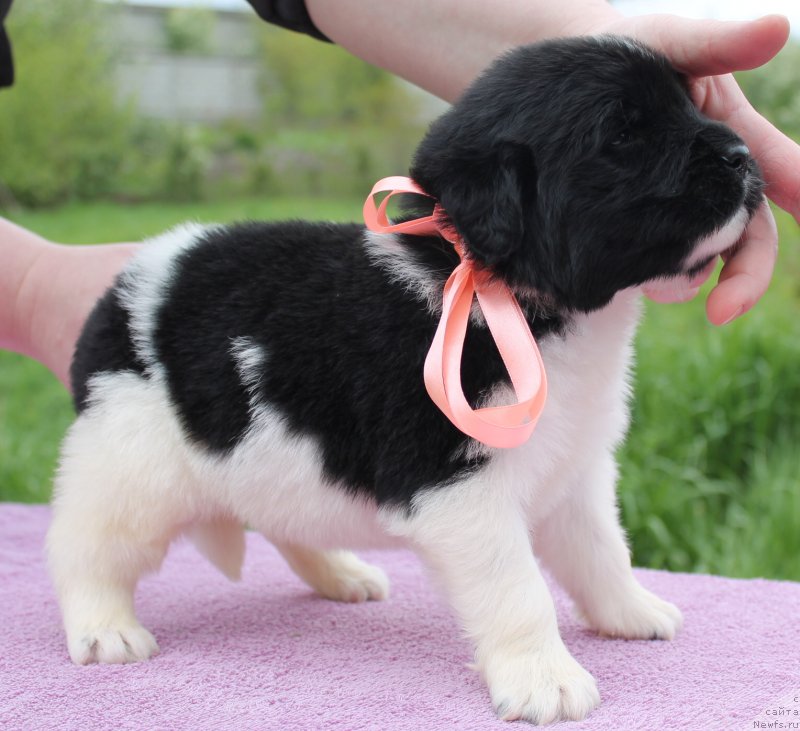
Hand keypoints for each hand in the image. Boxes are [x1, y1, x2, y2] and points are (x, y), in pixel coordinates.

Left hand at [593, 14, 795, 323]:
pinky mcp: (634, 225)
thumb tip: (778, 26)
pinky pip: (649, 262)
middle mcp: (707, 183)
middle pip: (744, 240)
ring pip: (697, 260)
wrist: (570, 70)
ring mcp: (671, 208)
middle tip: (722, 311)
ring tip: (657, 287)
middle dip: (742, 279)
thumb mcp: (673, 42)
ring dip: (687, 282)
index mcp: (730, 144)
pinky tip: (627, 280)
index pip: (779, 178)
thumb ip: (718, 43)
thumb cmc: (631, 51)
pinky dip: (646, 276)